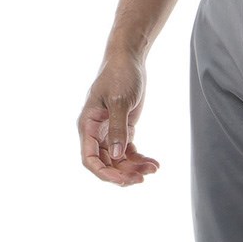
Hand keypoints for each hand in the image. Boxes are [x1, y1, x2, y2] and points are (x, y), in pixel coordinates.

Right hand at [78, 53, 160, 185]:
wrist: (129, 61)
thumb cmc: (119, 75)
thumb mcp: (119, 101)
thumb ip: (118, 129)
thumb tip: (116, 156)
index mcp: (88, 125)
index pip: (90, 159)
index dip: (104, 173)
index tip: (123, 180)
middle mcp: (97, 133)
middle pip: (106, 164)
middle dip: (123, 173)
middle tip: (143, 177)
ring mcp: (109, 133)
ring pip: (119, 161)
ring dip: (135, 168)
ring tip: (153, 168)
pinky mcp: (122, 131)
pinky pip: (129, 153)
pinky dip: (140, 160)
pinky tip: (154, 163)